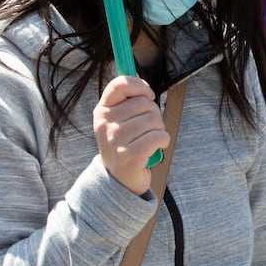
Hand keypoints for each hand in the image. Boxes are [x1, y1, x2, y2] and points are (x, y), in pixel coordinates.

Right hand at [93, 75, 167, 195]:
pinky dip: (163, 140)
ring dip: (160, 129)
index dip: (140, 85)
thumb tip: (146, 88)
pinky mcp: (130, 156)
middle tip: (148, 129)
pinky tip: (157, 147)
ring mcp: (116, 140)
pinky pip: (159, 136)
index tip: (148, 95)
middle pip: (145, 103)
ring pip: (154, 120)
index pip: (120, 84)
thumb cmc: (124, 145)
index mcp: (102, 111)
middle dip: (154, 114)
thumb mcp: (117, 121)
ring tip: (150, 139)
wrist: (119, 180)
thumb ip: (127, 102)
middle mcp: (106, 124)